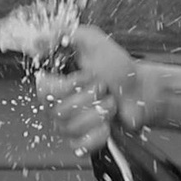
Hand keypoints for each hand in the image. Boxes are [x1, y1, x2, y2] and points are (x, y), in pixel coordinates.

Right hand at [43, 25, 180, 152]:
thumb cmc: (118, 67)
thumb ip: (67, 35)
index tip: (87, 76)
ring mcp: (68, 125)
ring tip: (110, 103)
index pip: (43, 91)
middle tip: (104, 88)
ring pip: (71, 128)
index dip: (67, 86)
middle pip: (58, 112)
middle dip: (90, 98)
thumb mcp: (93, 42)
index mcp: (55, 81)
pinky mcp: (82, 141)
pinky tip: (107, 124)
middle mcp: (57, 104)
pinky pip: (80, 145)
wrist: (141, 91)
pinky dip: (98, 134)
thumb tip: (39, 40)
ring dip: (99, 113)